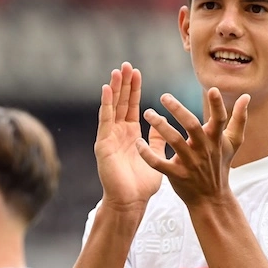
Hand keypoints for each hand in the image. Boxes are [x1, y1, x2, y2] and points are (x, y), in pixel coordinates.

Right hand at [95, 63, 163, 211]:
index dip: (134, 90)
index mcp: (131, 135)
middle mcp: (118, 134)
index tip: (136, 72)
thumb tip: (163, 126)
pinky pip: (105, 122)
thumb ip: (157, 140)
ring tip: (117, 72)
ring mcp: (109, 138)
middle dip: (124, 84)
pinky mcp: (104, 145)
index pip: (132, 106)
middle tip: (126, 64)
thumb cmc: (142, 185)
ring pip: (112, 109)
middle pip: (121, 103)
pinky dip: (106, 105)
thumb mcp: (155, 156)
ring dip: (114, 90)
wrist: (131, 203)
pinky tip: (106, 90)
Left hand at [138, 86, 249, 206]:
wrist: (211, 198)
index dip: (218, 105)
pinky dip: (147, 154)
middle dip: (178, 110)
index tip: (214, 89)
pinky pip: (159, 164)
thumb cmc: (220, 165)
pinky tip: (138, 143)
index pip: (220, 120)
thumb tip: (246, 96)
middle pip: (192, 126)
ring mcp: (190, 164)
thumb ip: (239, 119)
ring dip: (160, 126)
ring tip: (148, 113)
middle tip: (164, 96)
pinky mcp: (176, 175)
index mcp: (216, 140)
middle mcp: (204, 150)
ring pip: (174, 142)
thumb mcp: (233, 144)